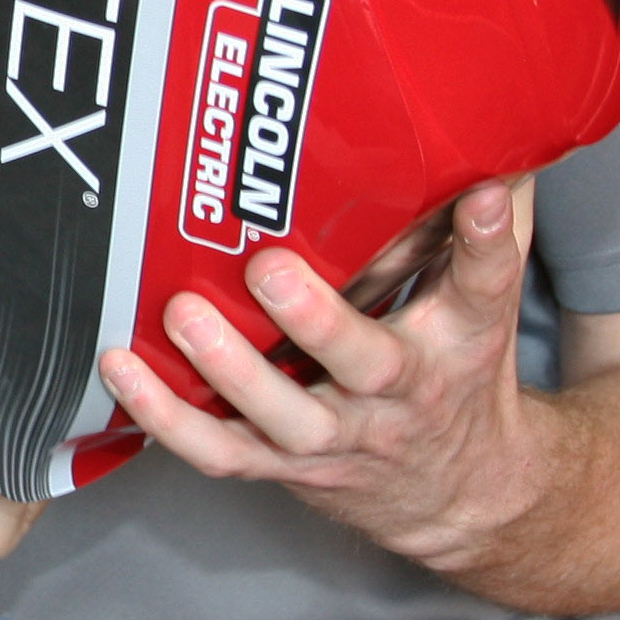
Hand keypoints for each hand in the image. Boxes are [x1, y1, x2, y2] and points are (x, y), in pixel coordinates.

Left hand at [102, 177, 549, 570]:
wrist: (461, 493)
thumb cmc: (461, 371)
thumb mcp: (486, 298)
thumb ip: (491, 217)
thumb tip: (497, 126)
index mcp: (459, 338)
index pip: (485, 283)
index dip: (486, 240)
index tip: (481, 197)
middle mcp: (400, 393)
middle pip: (366, 362)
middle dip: (317, 319)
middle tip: (268, 267)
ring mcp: (337, 436)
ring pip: (281, 416)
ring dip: (226, 369)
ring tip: (182, 315)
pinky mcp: (284, 464)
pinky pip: (220, 450)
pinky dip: (165, 416)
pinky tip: (122, 368)